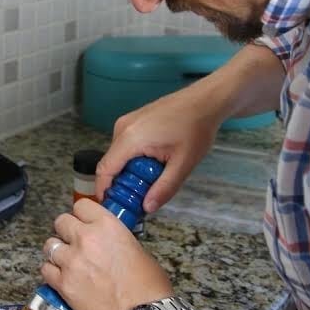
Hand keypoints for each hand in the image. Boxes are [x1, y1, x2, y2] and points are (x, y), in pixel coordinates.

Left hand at [41, 198, 172, 309]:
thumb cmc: (149, 288)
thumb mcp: (138, 251)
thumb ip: (116, 241)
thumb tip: (107, 245)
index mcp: (107, 226)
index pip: (82, 206)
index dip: (82, 215)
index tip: (85, 223)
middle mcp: (85, 238)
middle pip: (60, 222)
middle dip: (66, 231)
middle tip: (75, 243)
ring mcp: (71, 261)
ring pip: (49, 245)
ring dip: (57, 252)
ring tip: (67, 262)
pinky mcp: (63, 285)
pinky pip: (45, 270)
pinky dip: (51, 273)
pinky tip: (62, 278)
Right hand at [95, 83, 221, 211]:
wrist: (205, 101)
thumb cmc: (196, 129)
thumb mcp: (183, 164)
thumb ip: (164, 188)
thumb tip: (147, 208)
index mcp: (130, 138)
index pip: (105, 170)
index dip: (104, 191)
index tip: (113, 207)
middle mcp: (122, 128)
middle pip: (111, 164)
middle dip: (122, 183)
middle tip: (139, 198)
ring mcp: (127, 122)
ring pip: (118, 155)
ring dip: (129, 171)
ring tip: (151, 181)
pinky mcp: (133, 120)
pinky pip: (125, 146)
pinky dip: (134, 159)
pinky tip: (153, 164)